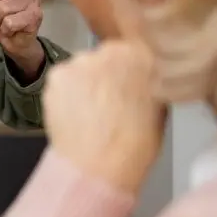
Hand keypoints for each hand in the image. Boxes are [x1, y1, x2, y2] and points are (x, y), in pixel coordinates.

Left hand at [43, 40, 166, 192]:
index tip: (124, 84)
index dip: (126, 70)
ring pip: (80, 68)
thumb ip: (149, 82)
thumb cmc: (134, 144)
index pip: (132, 52)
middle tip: (106, 102)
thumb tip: (142, 79)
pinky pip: (61, 80)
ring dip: (83, 83)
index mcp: (143, 56)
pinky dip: (64, 93)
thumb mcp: (160, 105)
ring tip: (89, 111)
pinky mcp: (57, 75)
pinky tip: (74, 113)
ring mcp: (81, 61)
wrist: (99, 164)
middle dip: (103, 75)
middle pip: (103, 57)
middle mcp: (111, 51)